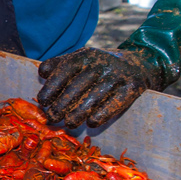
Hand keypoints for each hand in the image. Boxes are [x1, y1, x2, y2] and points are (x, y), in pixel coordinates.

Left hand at [35, 47, 165, 128]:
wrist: (138, 64)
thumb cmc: (101, 67)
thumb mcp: (81, 59)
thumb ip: (60, 64)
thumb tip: (42, 73)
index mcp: (85, 55)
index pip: (64, 70)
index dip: (52, 87)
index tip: (43, 102)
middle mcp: (101, 63)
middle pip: (77, 86)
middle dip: (62, 104)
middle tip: (52, 118)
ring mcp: (117, 75)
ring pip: (94, 97)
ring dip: (78, 113)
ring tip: (69, 123)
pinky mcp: (132, 87)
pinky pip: (114, 103)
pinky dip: (101, 115)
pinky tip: (91, 123)